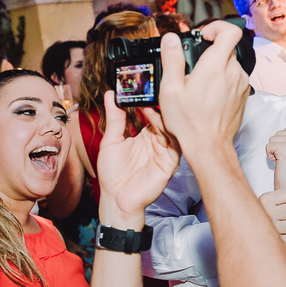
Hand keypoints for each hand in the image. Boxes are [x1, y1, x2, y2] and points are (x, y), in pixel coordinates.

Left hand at [96, 93, 179, 226]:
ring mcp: (165, 152)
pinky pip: (174, 144)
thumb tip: (110, 94)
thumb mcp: (111, 140)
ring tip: (152, 104)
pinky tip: (158, 121)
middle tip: (151, 91)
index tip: (142, 87)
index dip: (148, 100)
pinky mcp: (170, 163)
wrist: (116, 199)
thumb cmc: (113, 174)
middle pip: (165, 119)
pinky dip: (168, 131)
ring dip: (163, 115)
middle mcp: (158, 142)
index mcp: (146, 136)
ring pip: (172, 128)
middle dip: (160, 105)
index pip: (152, 113)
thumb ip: (114, 118)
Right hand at [155, 21, 248, 166]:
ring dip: (216, 67)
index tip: (203, 36)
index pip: (230, 31)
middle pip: (226, 48)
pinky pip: (234, 78)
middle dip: (209, 52)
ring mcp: (241, 84)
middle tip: (192, 66)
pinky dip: (222, 80)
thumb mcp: (171, 89)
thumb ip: (171, 59)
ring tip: (198, 84)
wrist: (209, 146)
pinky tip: (208, 95)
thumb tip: (171, 39)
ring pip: (230, 64)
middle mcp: (234, 72)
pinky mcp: (243, 95)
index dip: (216, 27)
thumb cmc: (190, 122)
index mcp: (216, 66)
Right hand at [259, 187, 285, 247]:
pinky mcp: (274, 241)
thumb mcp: (275, 201)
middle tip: (281, 216)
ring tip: (280, 225)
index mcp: (266, 199)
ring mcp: (271, 227)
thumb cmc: (262, 214)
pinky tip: (280, 234)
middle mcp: (267, 212)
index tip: (282, 204)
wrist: (244, 231)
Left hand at [267, 128, 285, 207]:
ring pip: (272, 139)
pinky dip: (270, 156)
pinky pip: (268, 146)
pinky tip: (280, 163)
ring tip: (284, 161)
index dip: (284, 143)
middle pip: (278, 133)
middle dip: (278, 146)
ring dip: (274, 151)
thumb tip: (283, 132)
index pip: (285, 130)